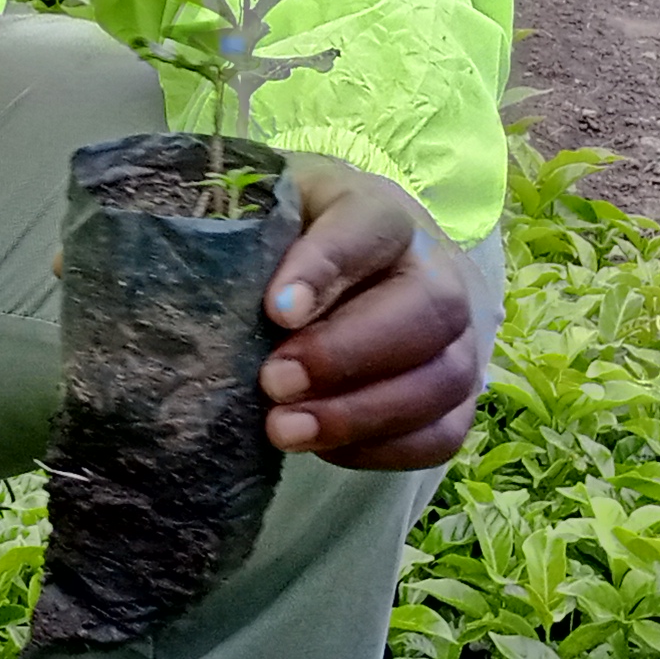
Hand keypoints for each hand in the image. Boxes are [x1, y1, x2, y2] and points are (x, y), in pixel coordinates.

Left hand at [254, 156, 488, 471]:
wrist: (341, 272)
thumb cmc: (288, 243)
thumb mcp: (262, 219)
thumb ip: (243, 239)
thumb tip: (199, 281)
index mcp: (381, 210)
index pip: (372, 225)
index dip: (329, 266)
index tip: (275, 310)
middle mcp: (437, 268)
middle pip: (430, 308)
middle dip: (348, 354)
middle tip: (273, 383)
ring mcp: (459, 335)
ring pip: (444, 378)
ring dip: (360, 414)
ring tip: (284, 430)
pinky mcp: (458, 396)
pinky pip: (442, 434)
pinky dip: (382, 449)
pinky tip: (321, 448)